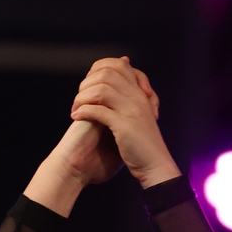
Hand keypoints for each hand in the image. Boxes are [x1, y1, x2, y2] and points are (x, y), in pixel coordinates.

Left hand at [69, 56, 178, 185]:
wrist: (156, 166)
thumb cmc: (143, 146)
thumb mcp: (138, 117)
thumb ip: (128, 100)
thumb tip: (111, 89)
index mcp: (140, 93)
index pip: (119, 65)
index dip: (99, 70)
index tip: (88, 85)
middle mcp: (136, 97)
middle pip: (107, 74)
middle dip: (87, 84)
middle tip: (78, 98)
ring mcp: (131, 110)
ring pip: (101, 90)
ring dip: (83, 97)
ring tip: (75, 108)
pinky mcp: (124, 126)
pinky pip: (99, 111)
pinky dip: (84, 112)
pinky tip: (76, 117)